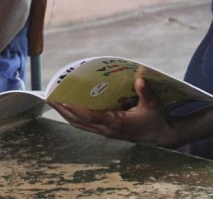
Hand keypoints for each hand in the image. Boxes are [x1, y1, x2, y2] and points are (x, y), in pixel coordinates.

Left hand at [50, 77, 179, 146]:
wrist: (163, 136)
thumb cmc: (157, 119)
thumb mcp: (154, 104)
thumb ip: (145, 92)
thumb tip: (139, 76)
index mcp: (117, 123)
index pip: (91, 117)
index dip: (75, 109)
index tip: (62, 100)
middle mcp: (108, 130)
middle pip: (79, 122)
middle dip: (63, 110)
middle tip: (48, 97)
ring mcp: (106, 132)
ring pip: (80, 125)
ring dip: (65, 113)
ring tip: (52, 101)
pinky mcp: (107, 131)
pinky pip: (85, 124)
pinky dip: (74, 115)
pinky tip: (67, 107)